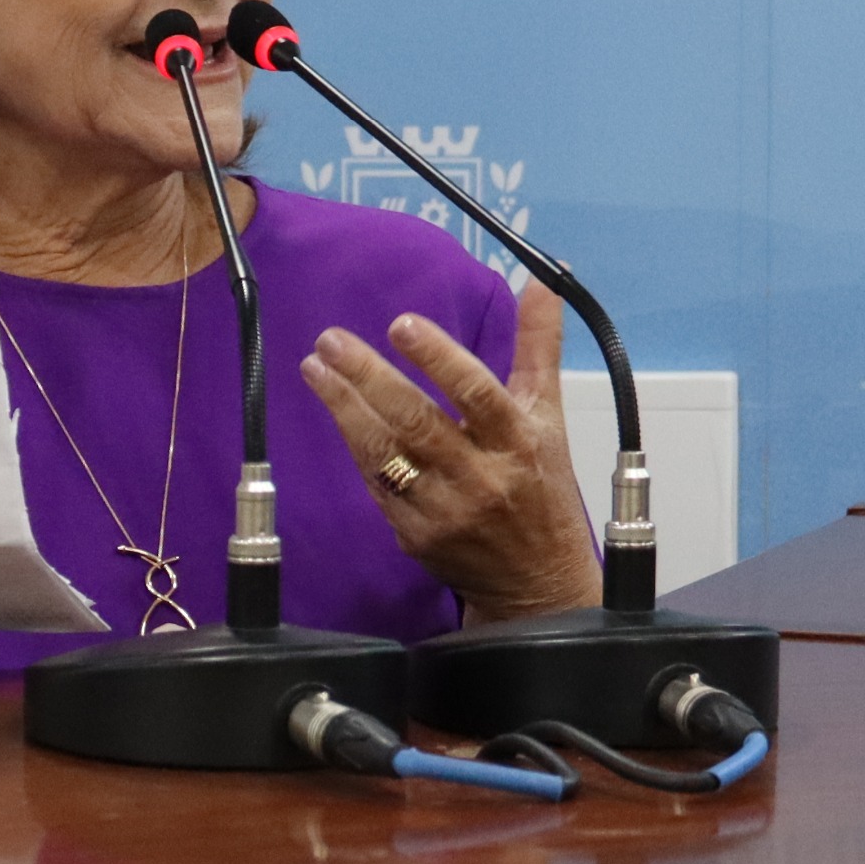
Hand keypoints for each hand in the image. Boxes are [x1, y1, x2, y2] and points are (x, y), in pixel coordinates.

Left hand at [299, 283, 601, 623]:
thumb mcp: (549, 416)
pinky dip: (356, 448)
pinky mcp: (417, 536)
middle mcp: (481, 478)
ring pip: (386, 455)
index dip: (438, 358)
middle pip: (417, 421)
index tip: (401, 325)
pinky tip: (338, 414)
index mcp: (518, 441)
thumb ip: (539, 347)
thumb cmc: (542, 485)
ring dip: (345, 409)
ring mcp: (445, 511)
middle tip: (331, 341)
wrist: (537, 580)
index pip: (476, 393)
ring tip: (315, 370)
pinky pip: (377, 486)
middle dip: (369, 377)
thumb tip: (541, 283)